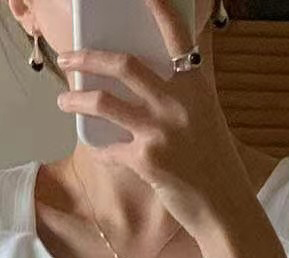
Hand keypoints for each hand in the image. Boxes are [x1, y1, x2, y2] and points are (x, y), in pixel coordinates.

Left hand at [53, 0, 252, 239]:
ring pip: (104, 102)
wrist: (224, 207)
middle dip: (87, 57)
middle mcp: (177, 103)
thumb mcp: (206, 118)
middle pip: (123, 64)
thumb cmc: (215, 165)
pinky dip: (99, 149)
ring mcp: (159, 131)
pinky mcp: (146, 161)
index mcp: (195, 87)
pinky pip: (109, 149)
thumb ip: (182, 95)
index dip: (159, 8)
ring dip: (77, 100)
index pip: (176, 37)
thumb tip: (148, 82)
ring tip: (64, 102)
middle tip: (68, 58)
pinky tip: (96, 150)